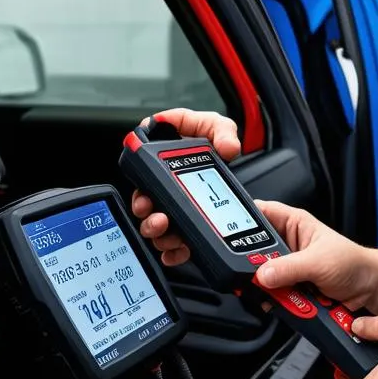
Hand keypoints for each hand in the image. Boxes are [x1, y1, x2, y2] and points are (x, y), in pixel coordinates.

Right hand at [131, 108, 240, 266]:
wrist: (238, 167)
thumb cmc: (220, 142)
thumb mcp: (220, 127)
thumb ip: (221, 131)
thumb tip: (226, 148)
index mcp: (167, 158)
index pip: (144, 161)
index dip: (139, 167)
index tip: (142, 173)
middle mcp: (165, 184)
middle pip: (143, 198)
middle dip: (142, 207)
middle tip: (149, 208)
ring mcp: (175, 207)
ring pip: (155, 223)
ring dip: (155, 228)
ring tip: (164, 227)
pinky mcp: (186, 227)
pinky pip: (173, 244)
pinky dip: (173, 250)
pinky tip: (179, 249)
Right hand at [251, 200, 377, 311]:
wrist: (369, 291)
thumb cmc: (353, 264)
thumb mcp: (319, 262)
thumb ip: (289, 267)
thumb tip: (264, 273)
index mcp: (294, 224)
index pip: (260, 213)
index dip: (242, 219)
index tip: (227, 232)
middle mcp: (287, 243)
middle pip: (254, 250)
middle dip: (253, 264)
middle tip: (254, 273)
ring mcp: (287, 267)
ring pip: (261, 275)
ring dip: (265, 286)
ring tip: (273, 290)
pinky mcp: (289, 288)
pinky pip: (270, 294)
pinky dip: (272, 300)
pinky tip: (277, 303)